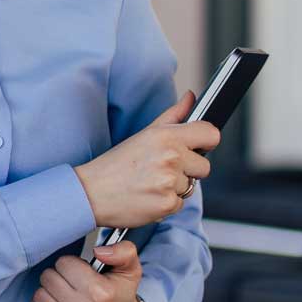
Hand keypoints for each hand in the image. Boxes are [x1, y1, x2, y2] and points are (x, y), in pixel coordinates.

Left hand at [30, 239, 144, 301]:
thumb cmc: (121, 298)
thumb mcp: (130, 271)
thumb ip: (123, 251)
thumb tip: (99, 250)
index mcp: (101, 293)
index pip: (63, 263)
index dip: (72, 265)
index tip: (80, 273)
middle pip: (48, 278)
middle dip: (59, 277)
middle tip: (71, 284)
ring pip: (39, 295)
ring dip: (50, 293)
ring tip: (65, 297)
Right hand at [71, 91, 218, 229]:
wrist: (90, 193)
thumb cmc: (115, 165)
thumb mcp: (143, 134)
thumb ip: (173, 115)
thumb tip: (191, 97)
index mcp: (165, 136)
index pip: (211, 134)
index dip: (206, 141)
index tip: (197, 147)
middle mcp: (170, 158)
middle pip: (205, 166)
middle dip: (188, 170)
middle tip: (161, 170)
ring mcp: (169, 182)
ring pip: (190, 187)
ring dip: (174, 188)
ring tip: (150, 183)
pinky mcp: (167, 204)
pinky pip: (180, 204)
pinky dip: (166, 203)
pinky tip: (148, 196)